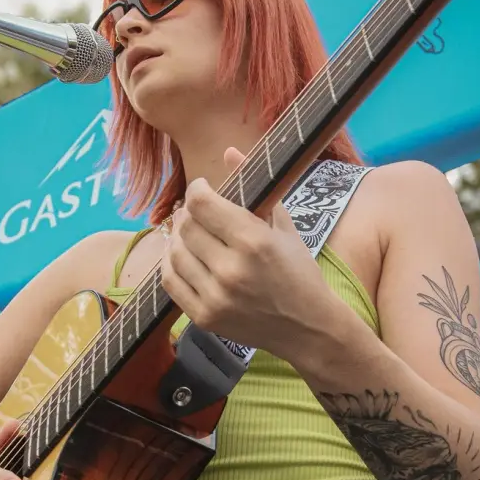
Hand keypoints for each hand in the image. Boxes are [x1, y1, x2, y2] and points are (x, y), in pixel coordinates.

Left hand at [161, 148, 337, 357]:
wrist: (308, 328)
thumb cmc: (299, 273)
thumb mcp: (283, 227)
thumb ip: (255, 188)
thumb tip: (228, 151)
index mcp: (253, 241)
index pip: (202, 203)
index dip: (197, 190)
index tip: (203, 190)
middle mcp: (231, 269)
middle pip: (186, 226)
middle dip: (188, 213)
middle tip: (198, 213)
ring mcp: (215, 296)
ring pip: (175, 253)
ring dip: (178, 238)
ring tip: (190, 234)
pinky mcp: (205, 317)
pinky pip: (171, 282)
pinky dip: (171, 264)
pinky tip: (183, 257)